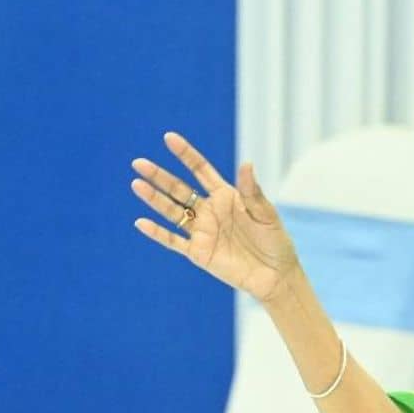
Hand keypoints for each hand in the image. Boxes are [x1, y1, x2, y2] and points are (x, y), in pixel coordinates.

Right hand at [130, 132, 298, 302]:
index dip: (186, 154)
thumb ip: (252, 192)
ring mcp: (202, 231)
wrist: (276, 274)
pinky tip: (141, 222)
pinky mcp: (199, 252)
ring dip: (155, 199)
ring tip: (137, 184)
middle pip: (180, 190)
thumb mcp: (266, 214)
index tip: (169, 138)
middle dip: (160, 176)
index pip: (201, 170)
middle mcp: (210, 211)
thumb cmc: (275, 241)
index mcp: (226, 197)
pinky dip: (158, 233)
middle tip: (139, 163)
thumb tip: (246, 163)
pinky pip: (174, 241)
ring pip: (172, 212)